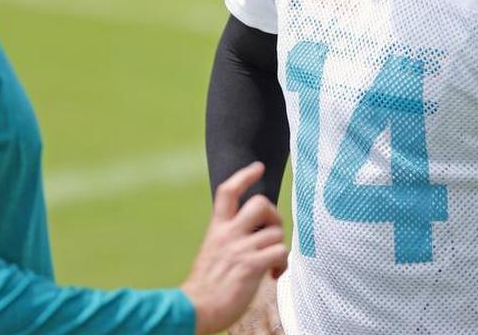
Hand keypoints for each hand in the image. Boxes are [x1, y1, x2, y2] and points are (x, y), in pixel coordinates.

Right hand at [181, 162, 288, 334]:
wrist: (194, 309)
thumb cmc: (205, 286)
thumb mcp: (211, 251)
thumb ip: (228, 238)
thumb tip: (252, 234)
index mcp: (217, 228)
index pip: (228, 192)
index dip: (244, 176)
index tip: (258, 168)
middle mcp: (228, 234)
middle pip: (260, 204)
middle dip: (274, 215)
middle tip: (272, 232)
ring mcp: (240, 249)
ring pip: (275, 231)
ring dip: (279, 247)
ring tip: (273, 264)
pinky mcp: (250, 266)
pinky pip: (280, 252)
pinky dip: (282, 264)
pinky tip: (273, 275)